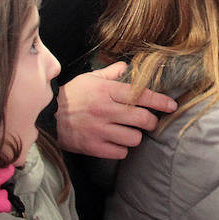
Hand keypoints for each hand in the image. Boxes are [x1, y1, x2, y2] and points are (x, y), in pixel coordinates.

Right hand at [55, 63, 176, 158]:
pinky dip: (122, 149)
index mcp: (107, 91)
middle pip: (143, 119)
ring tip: (130, 132)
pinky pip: (120, 152)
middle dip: (152, 121)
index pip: (141, 95)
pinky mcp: (93, 146)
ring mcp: (100, 130)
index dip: (161, 101)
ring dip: (135, 136)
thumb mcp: (90, 79)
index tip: (172, 105)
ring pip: (134, 138)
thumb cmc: (72, 95)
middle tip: (150, 121)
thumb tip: (126, 67)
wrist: (47, 115)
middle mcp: (106, 110)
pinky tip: (117, 143)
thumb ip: (111, 73)